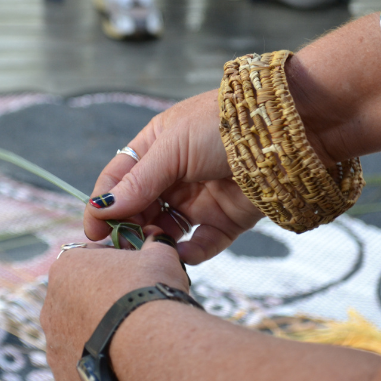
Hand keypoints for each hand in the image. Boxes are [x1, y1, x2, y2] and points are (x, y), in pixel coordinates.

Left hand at [41, 231, 189, 380]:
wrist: (148, 345)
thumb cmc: (149, 293)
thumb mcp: (159, 256)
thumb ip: (154, 243)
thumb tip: (157, 236)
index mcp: (66, 266)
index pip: (91, 258)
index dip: (116, 263)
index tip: (136, 274)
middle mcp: (51, 303)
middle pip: (81, 295)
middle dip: (104, 298)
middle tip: (135, 306)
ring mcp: (53, 340)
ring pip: (78, 329)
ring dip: (98, 328)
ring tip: (130, 335)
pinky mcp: (61, 369)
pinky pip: (80, 358)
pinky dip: (97, 356)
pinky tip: (120, 357)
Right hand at [84, 91, 263, 264]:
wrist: (287, 130)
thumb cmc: (222, 125)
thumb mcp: (172, 148)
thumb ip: (138, 182)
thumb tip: (101, 208)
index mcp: (155, 148)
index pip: (118, 179)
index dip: (103, 203)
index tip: (93, 230)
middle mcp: (173, 175)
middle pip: (138, 208)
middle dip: (127, 227)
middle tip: (120, 246)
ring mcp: (199, 199)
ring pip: (165, 230)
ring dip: (155, 241)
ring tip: (151, 247)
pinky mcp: (226, 221)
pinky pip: (200, 245)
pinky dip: (188, 254)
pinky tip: (179, 255)